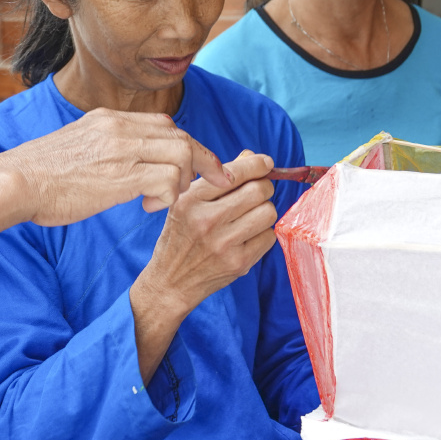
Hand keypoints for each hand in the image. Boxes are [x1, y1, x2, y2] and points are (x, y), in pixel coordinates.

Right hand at [5, 108, 231, 226]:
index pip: (163, 123)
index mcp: (107, 119)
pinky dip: (170, 194)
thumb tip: (116, 162)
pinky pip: (168, 178)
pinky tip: (150, 207)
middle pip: (180, 135)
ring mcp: (122, 149)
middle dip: (204, 160)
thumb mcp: (73, 146)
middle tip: (215, 181)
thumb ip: (101, 147)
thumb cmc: (39, 174)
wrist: (16, 181)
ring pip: (182, 152)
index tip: (198, 165)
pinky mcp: (122, 175)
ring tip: (169, 199)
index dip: (186, 144)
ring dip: (185, 180)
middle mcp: (119, 127)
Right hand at [129, 151, 278, 381]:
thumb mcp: (186, 203)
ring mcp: (223, 244)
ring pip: (268, 213)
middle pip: (258, 191)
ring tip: (250, 216)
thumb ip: (216, 179)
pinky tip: (247, 237)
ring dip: (264, 211)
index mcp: (190, 200)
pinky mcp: (238, 263)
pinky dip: (263, 234)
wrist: (171, 281)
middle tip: (259, 192)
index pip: (234, 173)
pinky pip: (269, 237)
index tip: (266, 163)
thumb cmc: (180, 237)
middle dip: (264, 188)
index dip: (258, 164)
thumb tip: (251, 158)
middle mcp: (206, 220)